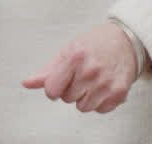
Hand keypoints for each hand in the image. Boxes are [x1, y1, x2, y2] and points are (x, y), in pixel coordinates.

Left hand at [22, 22, 139, 112]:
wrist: (125, 42)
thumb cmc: (93, 45)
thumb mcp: (67, 51)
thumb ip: (47, 71)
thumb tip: (26, 83)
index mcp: (74, 58)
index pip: (52, 90)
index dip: (54, 88)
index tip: (60, 82)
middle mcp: (90, 71)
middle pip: (67, 98)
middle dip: (71, 89)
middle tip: (81, 75)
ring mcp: (105, 83)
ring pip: (83, 107)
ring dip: (85, 98)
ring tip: (92, 82)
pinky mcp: (119, 93)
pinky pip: (100, 110)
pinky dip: (100, 102)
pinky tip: (103, 86)